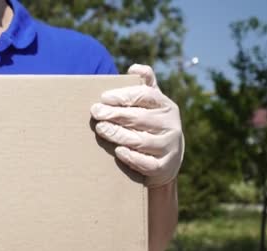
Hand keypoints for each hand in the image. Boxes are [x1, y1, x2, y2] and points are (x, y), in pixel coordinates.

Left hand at [90, 64, 183, 187]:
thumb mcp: (152, 104)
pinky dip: (132, 157)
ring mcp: (169, 146)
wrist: (167, 159)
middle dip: (115, 114)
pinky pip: (147, 163)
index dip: (123, 96)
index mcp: (166, 106)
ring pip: (141, 140)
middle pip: (139, 118)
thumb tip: (134, 67)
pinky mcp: (165, 166)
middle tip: (96, 113)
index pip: (145, 96)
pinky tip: (119, 151)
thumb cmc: (151, 125)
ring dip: (118, 134)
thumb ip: (144, 85)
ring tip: (101, 129)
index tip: (103, 98)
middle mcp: (171, 125)